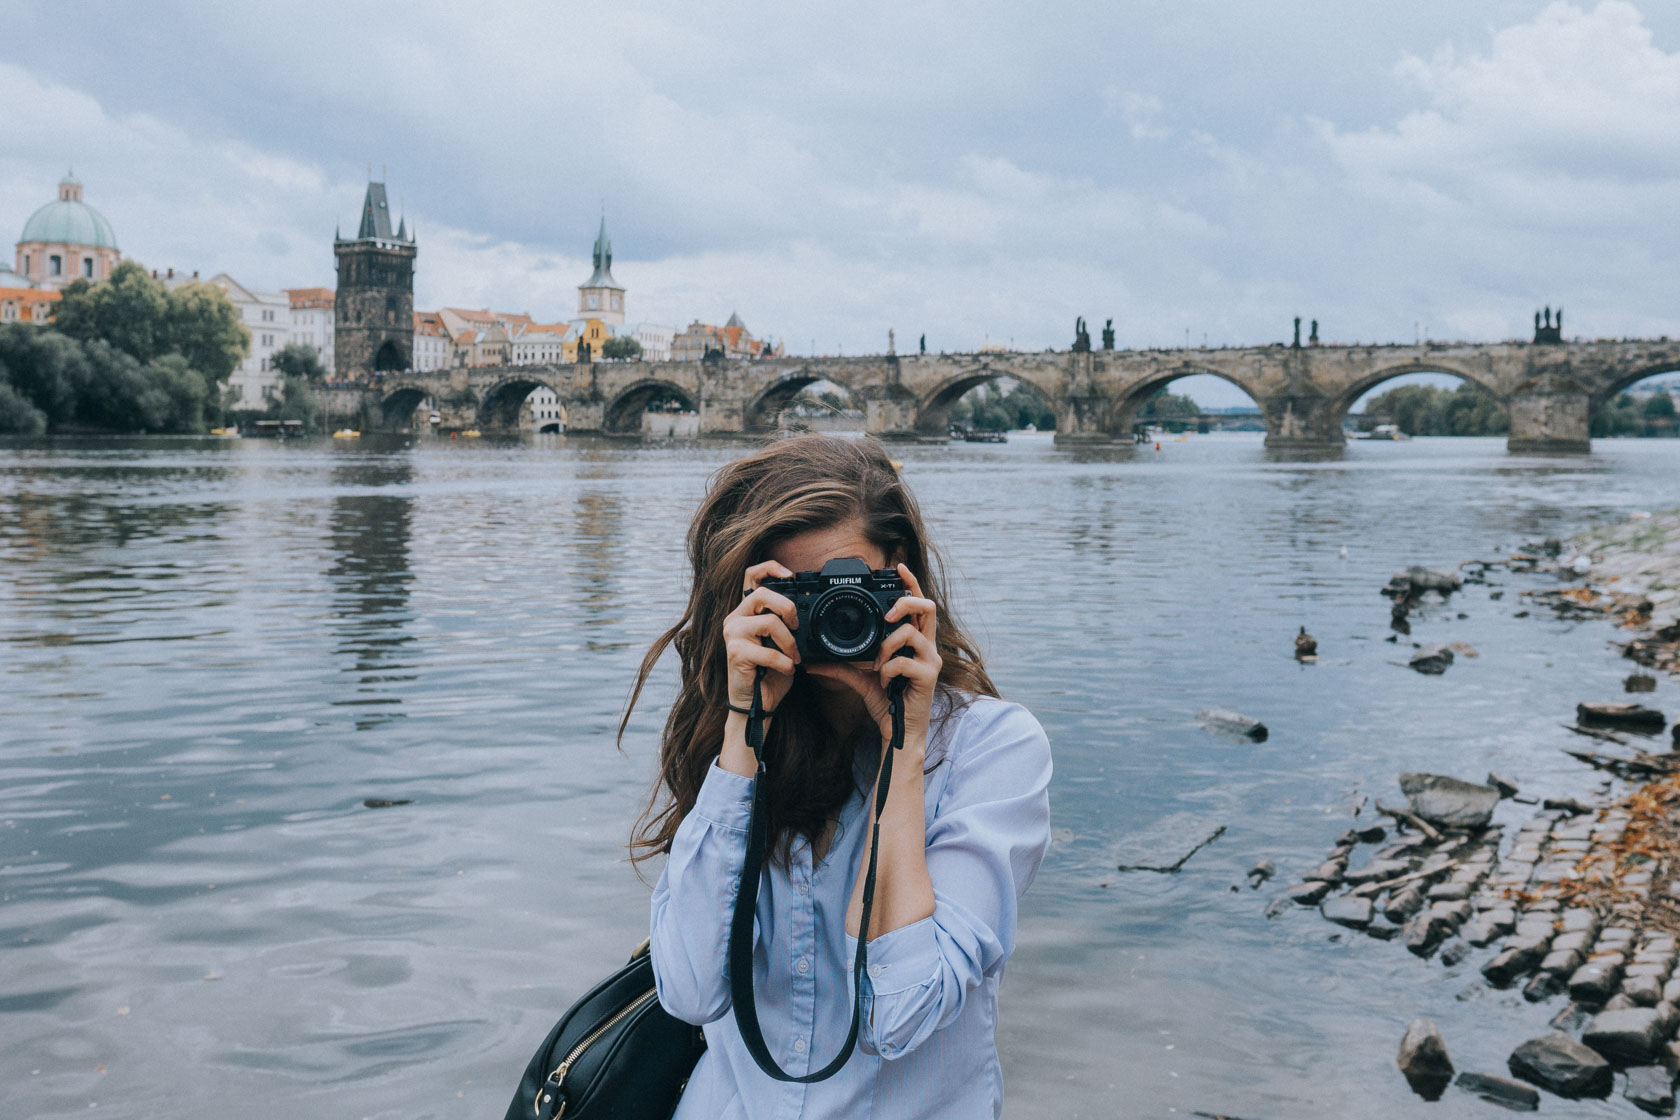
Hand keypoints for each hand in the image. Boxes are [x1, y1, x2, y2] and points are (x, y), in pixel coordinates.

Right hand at [723, 560, 800, 713]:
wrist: (757, 703)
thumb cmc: (769, 673)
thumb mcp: (781, 643)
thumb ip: (785, 624)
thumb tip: (804, 615)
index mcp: (746, 612)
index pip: (751, 576)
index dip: (770, 568)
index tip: (791, 575)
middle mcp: (736, 618)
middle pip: (763, 594)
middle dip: (788, 608)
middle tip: (797, 627)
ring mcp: (733, 634)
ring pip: (770, 622)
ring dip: (789, 643)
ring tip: (793, 657)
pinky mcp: (735, 653)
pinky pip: (769, 651)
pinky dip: (785, 663)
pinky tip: (786, 670)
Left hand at [806, 564, 941, 747]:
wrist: (898, 733)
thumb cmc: (886, 702)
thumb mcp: (860, 679)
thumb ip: (840, 666)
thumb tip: (812, 661)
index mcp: (914, 640)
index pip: (918, 605)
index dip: (911, 583)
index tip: (897, 566)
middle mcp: (926, 647)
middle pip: (927, 608)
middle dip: (905, 602)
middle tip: (886, 614)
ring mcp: (930, 661)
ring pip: (912, 634)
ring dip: (887, 646)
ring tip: (876, 665)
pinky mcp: (928, 677)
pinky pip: (905, 662)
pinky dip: (888, 669)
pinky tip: (882, 681)